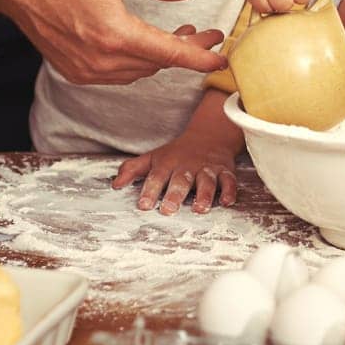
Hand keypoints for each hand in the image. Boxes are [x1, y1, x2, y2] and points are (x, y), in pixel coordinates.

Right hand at [8, 0, 224, 83]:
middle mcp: (101, 60)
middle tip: (206, 34)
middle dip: (186, 51)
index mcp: (114, 34)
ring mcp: (86, 70)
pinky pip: (119, 74)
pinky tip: (145, 41)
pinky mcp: (76, 71)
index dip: (200, 58)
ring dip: (162, 56)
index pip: (170, 54)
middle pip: (158, 63)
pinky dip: (137, 61)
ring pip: (139, 71)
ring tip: (181, 34)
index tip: (222, 60)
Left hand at [112, 127, 240, 215]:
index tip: (143, 205)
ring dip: (204, 195)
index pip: (157, 176)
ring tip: (199, 209)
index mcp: (168, 163)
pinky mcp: (225, 170)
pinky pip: (229, 180)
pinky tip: (226, 202)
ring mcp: (207, 168)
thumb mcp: (153, 157)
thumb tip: (115, 185)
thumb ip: (133, 169)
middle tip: (168, 210)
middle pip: (181, 180)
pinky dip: (229, 191)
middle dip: (175, 194)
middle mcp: (188, 165)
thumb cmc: (177, 152)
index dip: (150, 190)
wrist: (209, 135)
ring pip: (206, 181)